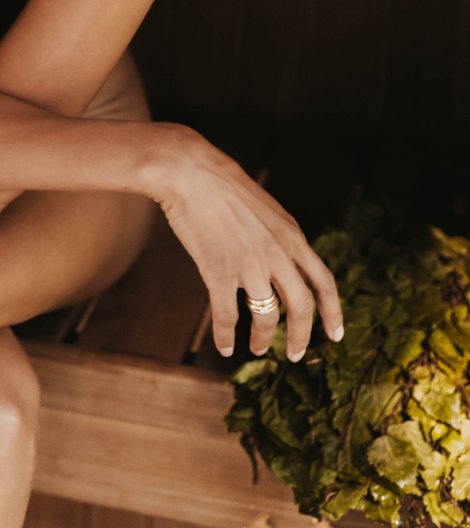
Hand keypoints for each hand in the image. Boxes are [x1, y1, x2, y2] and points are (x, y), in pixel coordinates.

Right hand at [154, 129, 343, 359]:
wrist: (192, 173)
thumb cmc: (224, 186)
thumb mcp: (268, 210)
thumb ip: (281, 238)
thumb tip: (288, 262)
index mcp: (292, 236)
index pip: (324, 282)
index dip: (333, 312)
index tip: (335, 335)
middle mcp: (277, 254)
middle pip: (301, 307)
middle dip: (301, 337)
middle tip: (295, 355)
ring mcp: (248, 264)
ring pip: (266, 317)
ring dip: (263, 340)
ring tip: (257, 349)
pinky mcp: (218, 271)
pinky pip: (227, 315)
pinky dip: (226, 336)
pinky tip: (224, 345)